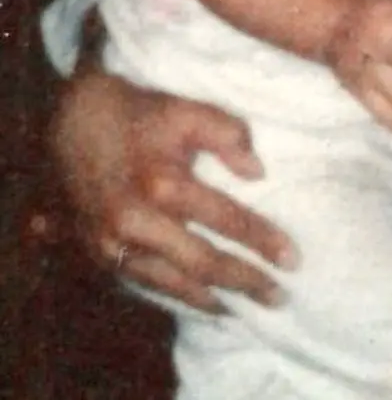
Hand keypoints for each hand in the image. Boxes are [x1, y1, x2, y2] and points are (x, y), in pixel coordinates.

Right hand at [50, 66, 294, 312]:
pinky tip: (200, 298)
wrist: (72, 119)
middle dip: (243, 282)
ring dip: (211, 299)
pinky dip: (176, 294)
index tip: (292, 258)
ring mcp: (113, 244)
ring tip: (244, 307)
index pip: (225, 221)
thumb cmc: (139, 113)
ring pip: (170, 284)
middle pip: (201, 264)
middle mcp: (137, 223)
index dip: (261, 240)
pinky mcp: (98, 253)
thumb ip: (228, 134)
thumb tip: (258, 173)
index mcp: (163, 185)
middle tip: (279, 296)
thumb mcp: (187, 110)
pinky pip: (144, 282)